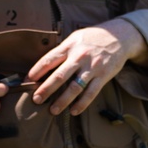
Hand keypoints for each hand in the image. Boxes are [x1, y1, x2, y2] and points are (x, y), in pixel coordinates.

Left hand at [26, 19, 147, 116]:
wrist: (119, 36)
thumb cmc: (92, 38)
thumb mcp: (75, 38)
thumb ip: (62, 50)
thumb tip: (43, 66)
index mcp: (69, 46)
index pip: (49, 59)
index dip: (37, 71)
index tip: (27, 81)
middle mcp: (79, 56)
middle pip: (60, 75)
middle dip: (46, 89)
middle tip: (36, 99)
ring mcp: (92, 67)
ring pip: (75, 87)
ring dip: (63, 100)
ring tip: (53, 110)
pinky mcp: (103, 76)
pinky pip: (91, 93)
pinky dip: (82, 103)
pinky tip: (73, 111)